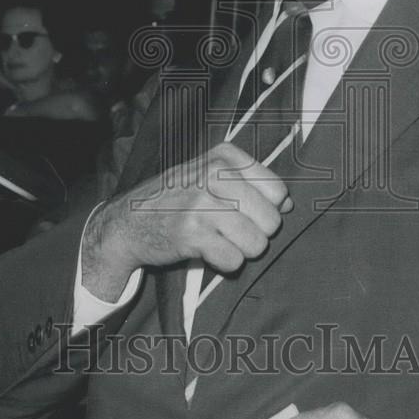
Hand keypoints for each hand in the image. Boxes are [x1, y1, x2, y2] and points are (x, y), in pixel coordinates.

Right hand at [81, 141, 292, 300]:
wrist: (129, 220)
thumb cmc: (178, 198)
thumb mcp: (212, 177)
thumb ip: (252, 185)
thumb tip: (289, 205)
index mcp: (224, 156)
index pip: (278, 190)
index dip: (267, 209)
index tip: (245, 211)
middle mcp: (214, 173)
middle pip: (271, 220)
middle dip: (256, 233)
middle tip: (229, 230)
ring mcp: (202, 202)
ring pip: (256, 243)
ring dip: (241, 250)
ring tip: (218, 239)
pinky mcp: (192, 233)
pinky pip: (234, 260)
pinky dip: (224, 263)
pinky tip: (206, 250)